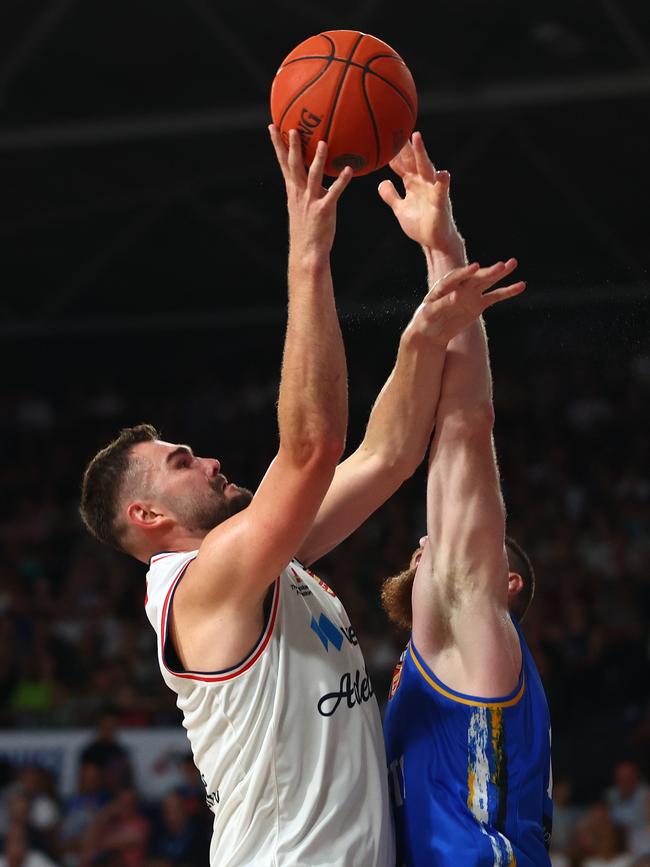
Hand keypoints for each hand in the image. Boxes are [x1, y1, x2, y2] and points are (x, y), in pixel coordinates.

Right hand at [269, 125, 352, 257]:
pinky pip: (334, 192)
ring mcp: (311, 201)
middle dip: (293, 146)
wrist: (307, 252)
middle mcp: (299, 193)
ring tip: (323, 142)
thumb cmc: (308, 230)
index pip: (283, 163)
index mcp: (293, 190)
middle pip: (294, 165)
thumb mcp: (303, 207)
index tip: (273, 127)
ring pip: (314, 175)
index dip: (277, 144)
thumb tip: (323, 180)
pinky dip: (342, 181)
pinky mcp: (324, 210)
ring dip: (318, 159)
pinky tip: (349, 170)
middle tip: (293, 128)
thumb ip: (310, 191)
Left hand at [378, 132, 462, 256]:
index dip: (392, 150)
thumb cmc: (420, 224)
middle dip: (405, 143)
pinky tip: (443, 174)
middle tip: (397, 125)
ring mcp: (432, 190)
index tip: (384, 134)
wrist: (434, 242)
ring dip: (421, 153)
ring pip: (425, 168)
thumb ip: (391, 196)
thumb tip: (381, 183)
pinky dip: (442, 181)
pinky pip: (441, 190)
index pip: (400, 163)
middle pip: (412, 159)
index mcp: (412, 183)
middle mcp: (423, 182)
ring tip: (417, 138)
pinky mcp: (440, 202)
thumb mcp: (400, 209)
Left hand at [406, 260, 524, 345]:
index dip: (465, 273)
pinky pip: (495, 296)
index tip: (476, 267)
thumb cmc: (426, 321)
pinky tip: (521, 285)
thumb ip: (442, 305)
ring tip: (513, 263)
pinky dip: (507, 291)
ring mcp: (470, 293)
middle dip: (487, 272)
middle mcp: (459, 286)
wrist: (432, 331)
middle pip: (474, 278)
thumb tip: (456, 296)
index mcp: (444, 286)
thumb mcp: (429, 314)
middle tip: (501, 265)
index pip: (455, 278)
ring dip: (500, 274)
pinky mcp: (479, 303)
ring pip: (487, 282)